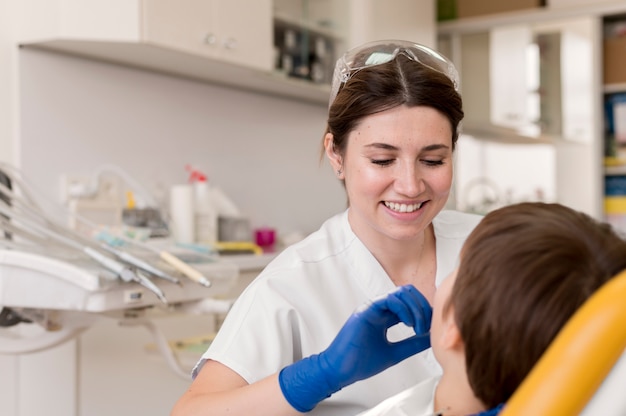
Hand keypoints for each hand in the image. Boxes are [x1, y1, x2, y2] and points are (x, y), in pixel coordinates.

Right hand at [279, 285, 431, 411]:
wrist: (341, 370)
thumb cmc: (362, 363)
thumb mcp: (395, 352)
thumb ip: (413, 344)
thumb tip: (432, 338)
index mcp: (385, 317)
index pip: (409, 303)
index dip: (424, 311)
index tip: (431, 328)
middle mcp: (379, 309)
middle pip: (407, 293)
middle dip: (422, 306)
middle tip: (426, 327)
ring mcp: (372, 307)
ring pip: (401, 293)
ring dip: (415, 308)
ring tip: (418, 327)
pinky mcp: (366, 310)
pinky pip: (389, 299)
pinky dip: (404, 309)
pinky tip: (409, 324)